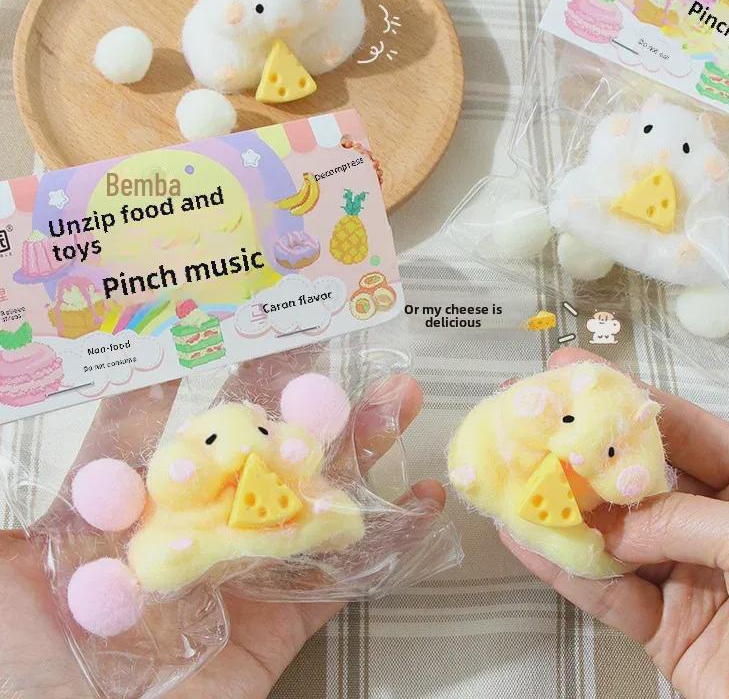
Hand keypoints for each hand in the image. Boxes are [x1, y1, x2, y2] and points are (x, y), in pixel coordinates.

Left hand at [0, 362, 443, 698]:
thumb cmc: (20, 680)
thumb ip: (6, 516)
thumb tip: (14, 407)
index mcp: (109, 527)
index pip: (149, 435)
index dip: (183, 382)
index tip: (216, 328)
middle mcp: (177, 542)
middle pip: (245, 458)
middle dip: (292, 403)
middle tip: (330, 352)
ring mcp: (233, 582)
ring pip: (301, 504)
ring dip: (354, 453)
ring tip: (396, 399)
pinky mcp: (277, 629)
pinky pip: (338, 580)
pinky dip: (387, 542)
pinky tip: (423, 500)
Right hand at [503, 348, 728, 698]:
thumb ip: (680, 518)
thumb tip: (615, 522)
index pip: (680, 426)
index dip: (623, 398)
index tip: (572, 372)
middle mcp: (719, 519)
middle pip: (636, 477)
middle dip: (581, 451)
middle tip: (530, 421)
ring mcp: (688, 571)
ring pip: (613, 533)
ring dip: (563, 509)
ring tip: (514, 477)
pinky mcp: (664, 623)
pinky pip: (606, 590)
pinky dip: (564, 568)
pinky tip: (526, 539)